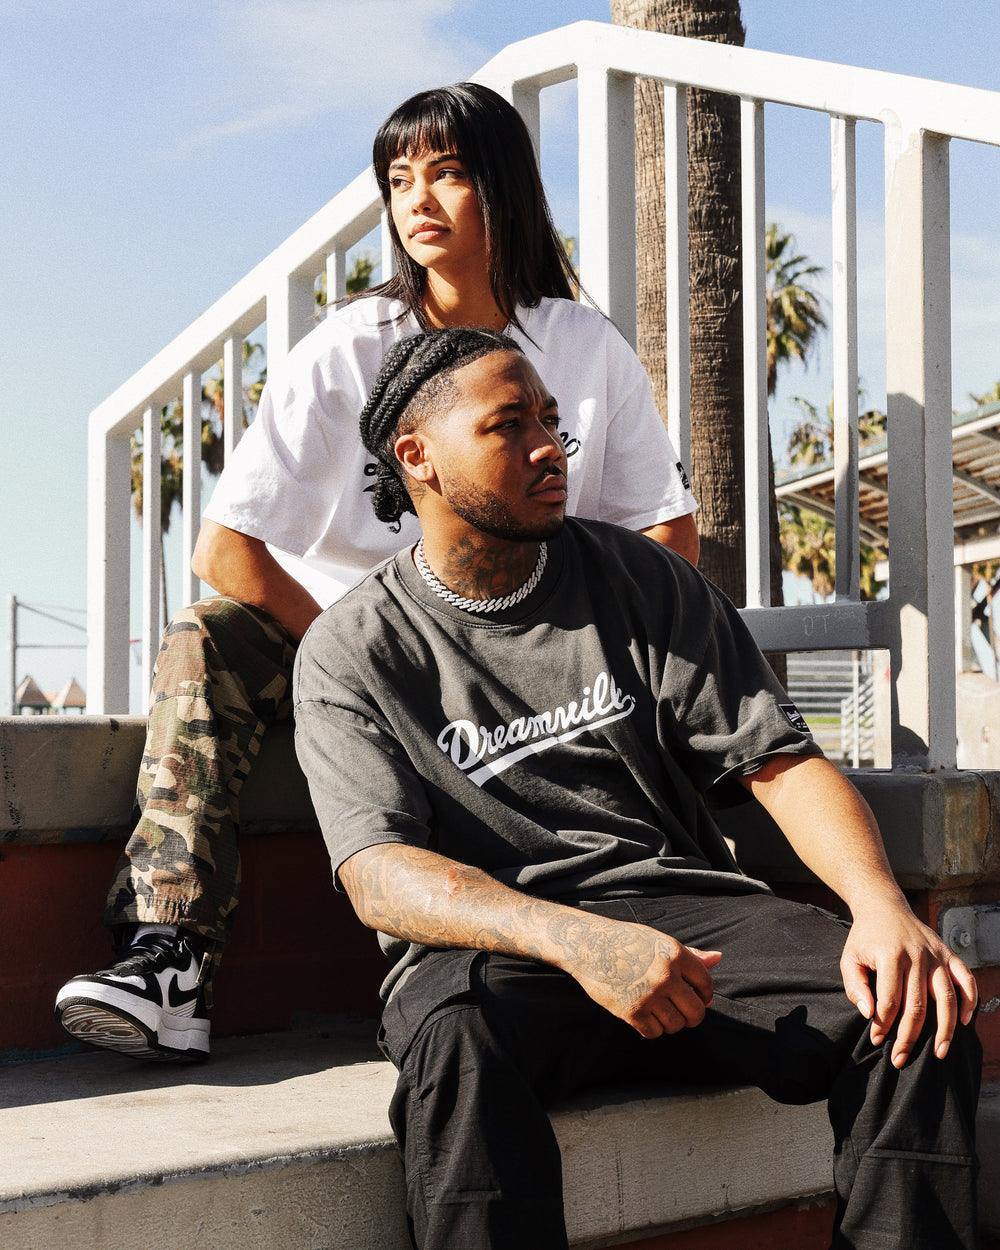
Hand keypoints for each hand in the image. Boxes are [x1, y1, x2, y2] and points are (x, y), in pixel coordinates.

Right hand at [553, 914, 720, 1037]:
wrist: (589, 946)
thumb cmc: (628, 942)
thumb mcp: (660, 942)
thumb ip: (691, 955)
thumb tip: (718, 959)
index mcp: (675, 954)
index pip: (706, 985)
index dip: (705, 995)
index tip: (697, 998)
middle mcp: (665, 975)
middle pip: (696, 1011)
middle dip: (693, 1016)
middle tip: (683, 1013)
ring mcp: (648, 995)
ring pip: (676, 1025)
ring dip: (672, 1023)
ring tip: (662, 1012)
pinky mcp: (632, 1012)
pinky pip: (655, 1033)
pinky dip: (652, 1029)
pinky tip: (645, 1017)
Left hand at [840, 904, 977, 1067]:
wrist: (883, 907)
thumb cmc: (865, 937)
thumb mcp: (849, 958)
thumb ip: (854, 986)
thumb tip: (868, 1014)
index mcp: (891, 955)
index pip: (890, 1000)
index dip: (883, 1024)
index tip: (876, 1039)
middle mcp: (917, 955)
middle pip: (918, 1005)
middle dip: (909, 1037)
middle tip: (901, 1059)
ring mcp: (935, 955)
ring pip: (946, 997)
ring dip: (945, 1029)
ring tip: (940, 1053)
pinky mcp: (948, 953)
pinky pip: (966, 979)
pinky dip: (969, 1000)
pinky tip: (965, 1022)